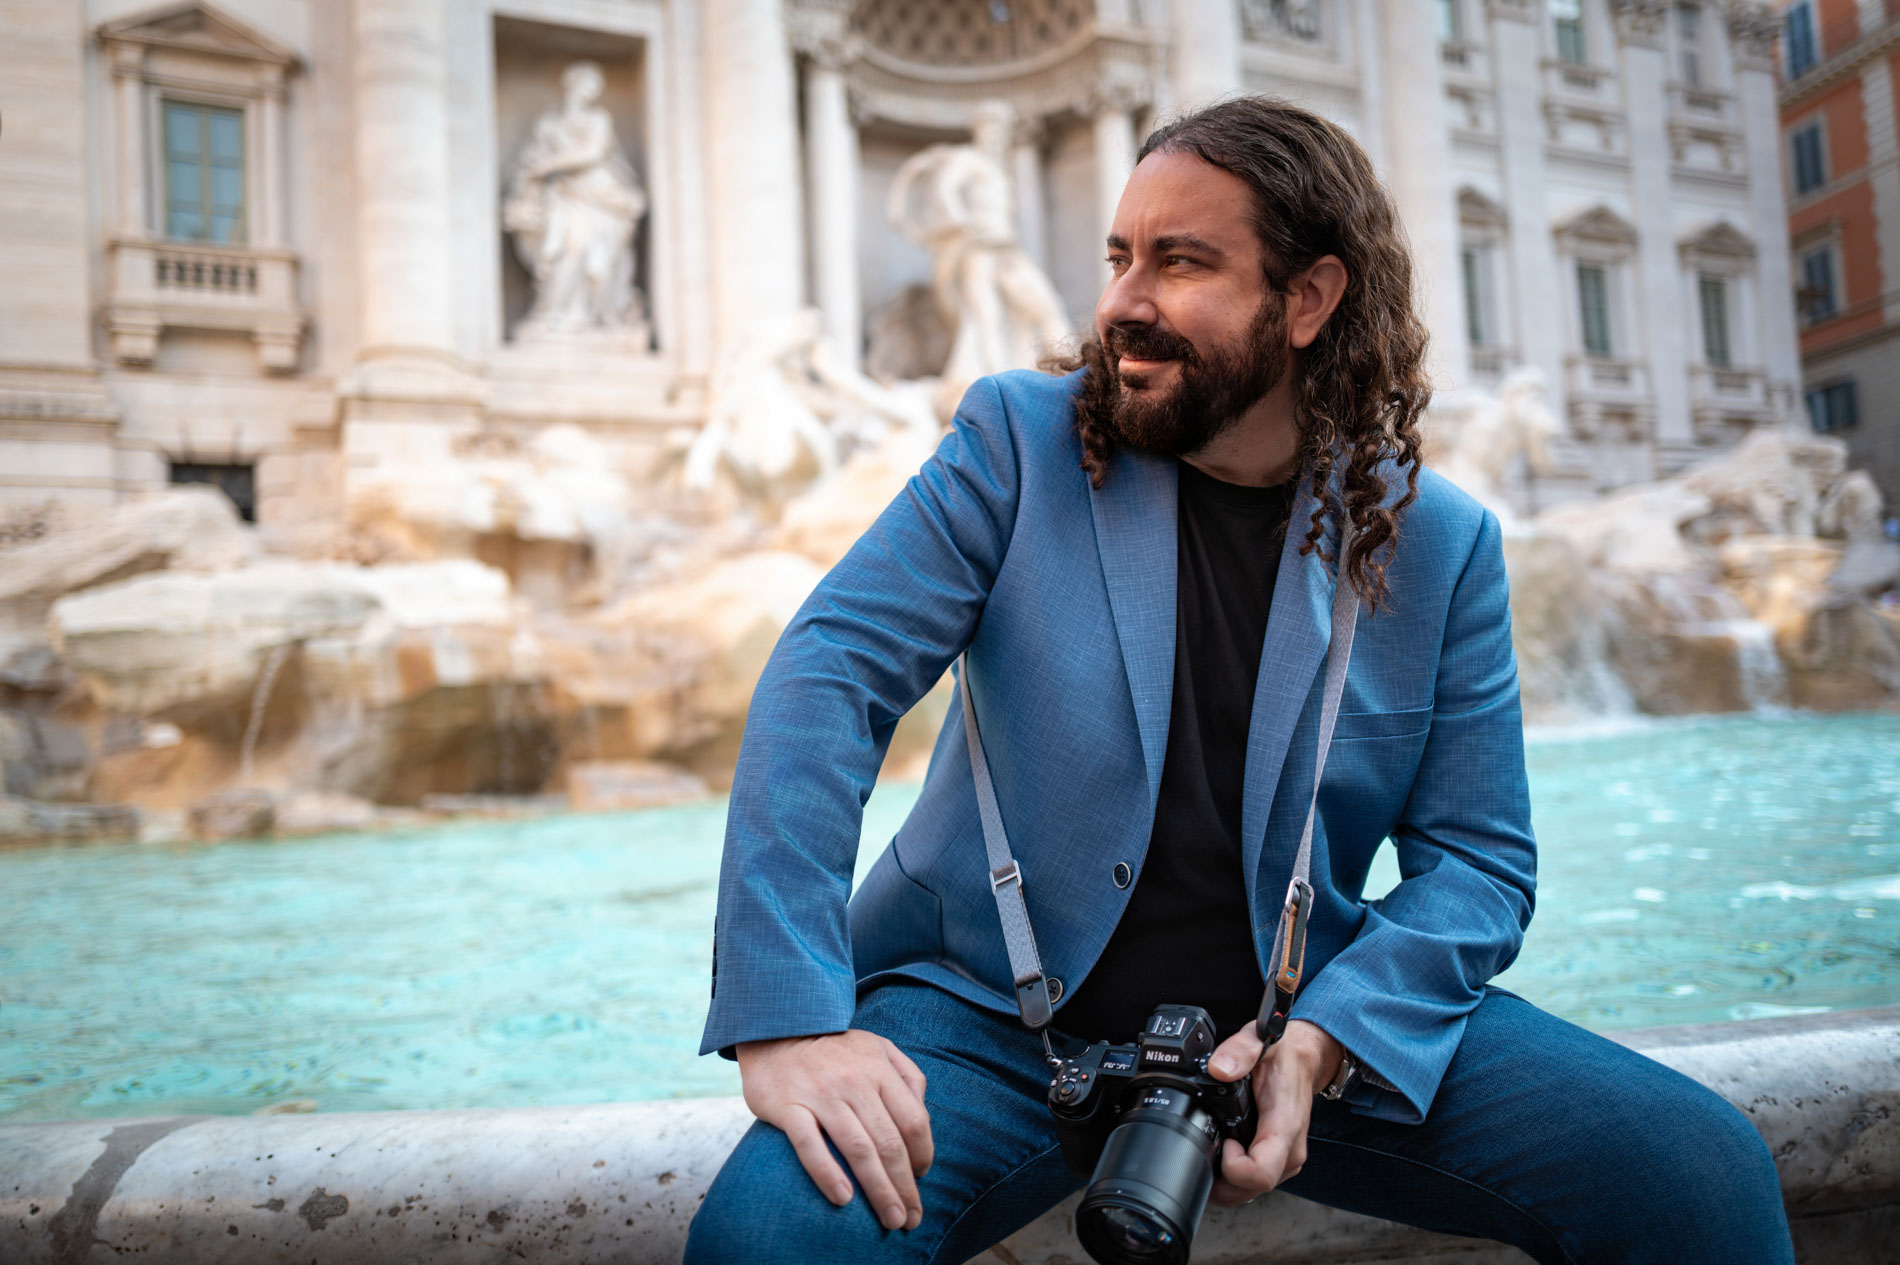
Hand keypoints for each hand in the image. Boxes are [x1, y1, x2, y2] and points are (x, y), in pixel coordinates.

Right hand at [735, 1030, 933, 1230]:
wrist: (775, 1030)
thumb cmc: (834, 1049)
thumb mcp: (877, 1046)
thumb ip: (907, 1075)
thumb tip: (924, 1114)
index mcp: (879, 1069)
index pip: (913, 1120)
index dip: (923, 1154)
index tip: (921, 1179)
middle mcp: (854, 1082)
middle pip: (889, 1143)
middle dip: (904, 1185)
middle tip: (911, 1217)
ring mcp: (821, 1094)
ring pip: (858, 1149)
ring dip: (878, 1189)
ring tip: (890, 1218)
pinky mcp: (788, 1107)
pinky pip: (810, 1145)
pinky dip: (827, 1173)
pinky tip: (843, 1199)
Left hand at [1203, 1019, 1341, 1204]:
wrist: (1304, 1061)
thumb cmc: (1283, 1055)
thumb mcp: (1260, 1040)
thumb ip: (1240, 1051)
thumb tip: (1218, 1069)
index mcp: (1285, 1127)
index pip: (1260, 1175)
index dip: (1232, 1167)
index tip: (1223, 1142)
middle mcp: (1289, 1152)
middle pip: (1251, 1190)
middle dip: (1221, 1181)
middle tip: (1205, 1149)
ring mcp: (1285, 1159)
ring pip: (1251, 1191)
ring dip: (1226, 1182)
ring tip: (1210, 1152)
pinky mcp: (1279, 1161)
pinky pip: (1254, 1183)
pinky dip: (1233, 1176)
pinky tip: (1220, 1155)